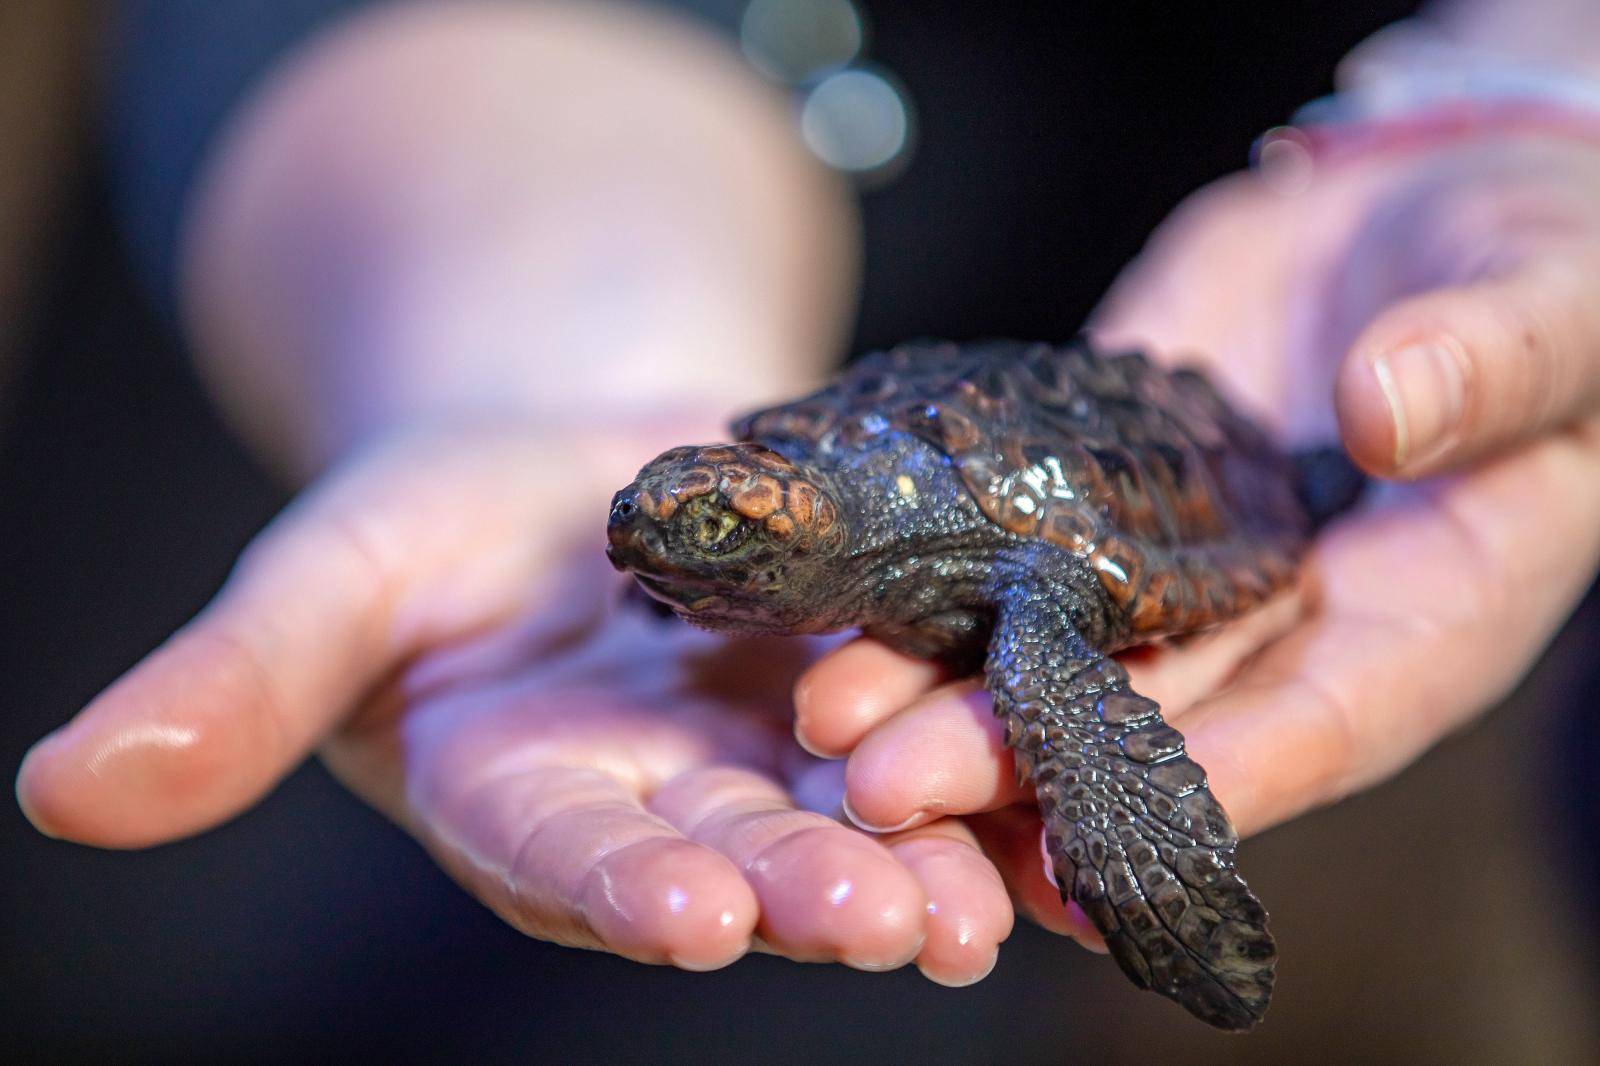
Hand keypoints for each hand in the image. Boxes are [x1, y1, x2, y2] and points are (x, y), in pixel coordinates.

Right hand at [15, 420, 1027, 982]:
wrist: (584, 444)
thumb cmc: (439, 510)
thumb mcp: (328, 569)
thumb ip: (231, 686)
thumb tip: (62, 792)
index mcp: (524, 796)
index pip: (564, 858)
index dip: (621, 885)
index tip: (685, 910)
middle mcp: (659, 806)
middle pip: (730, 859)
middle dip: (802, 891)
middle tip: (888, 919)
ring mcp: (769, 760)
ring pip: (845, 820)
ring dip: (918, 858)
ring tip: (986, 895)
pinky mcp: (862, 692)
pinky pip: (928, 731)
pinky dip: (983, 759)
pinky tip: (1050, 779)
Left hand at [794, 135, 1599, 940]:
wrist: (1427, 210)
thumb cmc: (1548, 267)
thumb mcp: (1561, 302)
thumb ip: (1495, 364)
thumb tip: (1388, 410)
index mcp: (1430, 612)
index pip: (1317, 725)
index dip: (1204, 787)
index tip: (1090, 850)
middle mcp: (1287, 612)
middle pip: (1151, 712)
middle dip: (1015, 756)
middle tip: (885, 787)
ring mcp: (1182, 550)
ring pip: (1058, 639)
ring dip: (940, 686)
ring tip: (826, 713)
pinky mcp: (1104, 476)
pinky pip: (1017, 532)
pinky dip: (932, 569)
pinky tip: (840, 593)